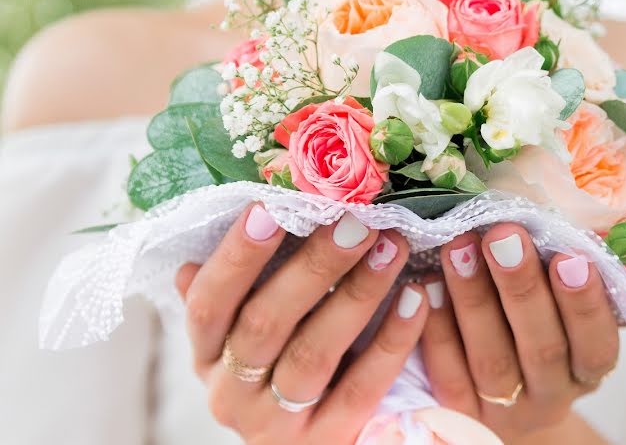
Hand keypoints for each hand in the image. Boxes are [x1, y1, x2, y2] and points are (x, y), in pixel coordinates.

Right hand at [174, 203, 428, 443]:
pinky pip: (361, 389)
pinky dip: (390, 341)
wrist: (313, 440)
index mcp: (206, 354)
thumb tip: (219, 239)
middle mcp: (231, 393)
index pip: (207, 303)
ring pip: (314, 353)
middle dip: (314, 266)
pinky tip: (416, 299)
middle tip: (357, 221)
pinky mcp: (326, 441)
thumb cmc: (280, 360)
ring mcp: (276, 424)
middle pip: (265, 324)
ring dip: (357, 294)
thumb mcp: (248, 328)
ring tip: (392, 247)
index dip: (236, 256)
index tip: (270, 207)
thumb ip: (237, 290)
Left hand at [419, 223, 618, 441]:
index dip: (584, 305)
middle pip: (542, 348)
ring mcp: (505, 411)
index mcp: (586, 369)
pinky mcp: (460, 414)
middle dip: (521, 287)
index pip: (596, 344)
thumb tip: (567, 217)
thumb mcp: (562, 307)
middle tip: (503, 234)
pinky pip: (448, 375)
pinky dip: (437, 330)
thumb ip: (567, 272)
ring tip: (458, 247)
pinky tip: (425, 286)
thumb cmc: (537, 329)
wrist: (504, 401)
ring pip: (492, 361)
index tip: (569, 256)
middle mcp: (551, 395)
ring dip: (474, 299)